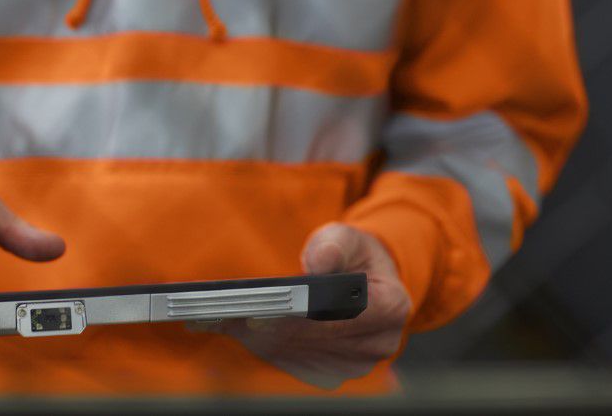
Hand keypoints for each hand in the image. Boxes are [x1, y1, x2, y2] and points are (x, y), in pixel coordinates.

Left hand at [200, 222, 410, 388]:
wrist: (363, 282)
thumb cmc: (352, 256)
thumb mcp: (347, 237)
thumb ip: (335, 245)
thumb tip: (320, 263)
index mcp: (391, 307)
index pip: (343, 316)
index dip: (304, 315)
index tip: (265, 309)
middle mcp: (376, 345)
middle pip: (315, 339)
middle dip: (271, 325)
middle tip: (229, 313)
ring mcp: (352, 365)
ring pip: (298, 354)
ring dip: (257, 338)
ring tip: (220, 317)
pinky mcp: (328, 374)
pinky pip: (289, 362)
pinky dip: (258, 345)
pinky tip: (229, 326)